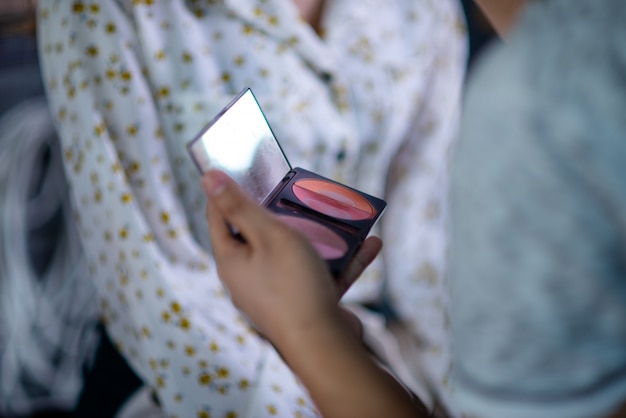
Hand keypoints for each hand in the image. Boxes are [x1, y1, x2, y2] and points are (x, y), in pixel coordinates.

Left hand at [202, 170, 381, 347]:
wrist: (324, 345)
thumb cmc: (293, 286)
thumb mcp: (268, 235)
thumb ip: (240, 206)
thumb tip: (207, 178)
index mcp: (232, 261)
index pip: (219, 217)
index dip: (227, 191)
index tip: (243, 169)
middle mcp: (249, 278)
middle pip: (260, 234)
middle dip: (283, 212)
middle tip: (299, 191)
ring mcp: (276, 293)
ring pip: (296, 254)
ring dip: (321, 235)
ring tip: (341, 216)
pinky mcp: (303, 303)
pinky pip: (319, 274)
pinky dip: (341, 261)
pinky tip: (369, 245)